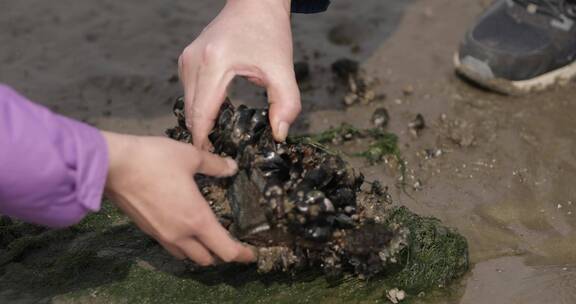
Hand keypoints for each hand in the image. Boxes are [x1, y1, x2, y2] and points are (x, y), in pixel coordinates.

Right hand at [102, 131, 254, 264]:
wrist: (112, 165)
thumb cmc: (154, 159)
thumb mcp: (191, 157)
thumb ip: (215, 165)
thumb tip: (232, 167)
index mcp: (197, 220)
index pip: (226, 250)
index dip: (242, 254)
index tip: (252, 253)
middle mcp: (180, 234)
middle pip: (206, 259)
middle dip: (221, 254)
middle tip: (231, 242)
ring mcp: (162, 235)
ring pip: (187, 255)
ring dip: (200, 251)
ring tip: (208, 236)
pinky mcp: (147, 230)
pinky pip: (171, 246)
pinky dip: (183, 244)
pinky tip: (184, 226)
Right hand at [179, 0, 300, 148]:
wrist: (256, 2)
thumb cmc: (269, 32)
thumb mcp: (283, 68)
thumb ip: (286, 103)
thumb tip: (279, 135)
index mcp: (214, 64)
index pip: (201, 114)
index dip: (204, 141)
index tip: (215, 159)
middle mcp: (193, 62)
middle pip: (191, 112)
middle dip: (202, 136)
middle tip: (220, 156)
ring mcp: (187, 59)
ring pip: (187, 104)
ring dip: (201, 122)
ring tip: (220, 139)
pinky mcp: (187, 59)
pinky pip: (189, 92)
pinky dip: (200, 107)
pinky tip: (218, 116)